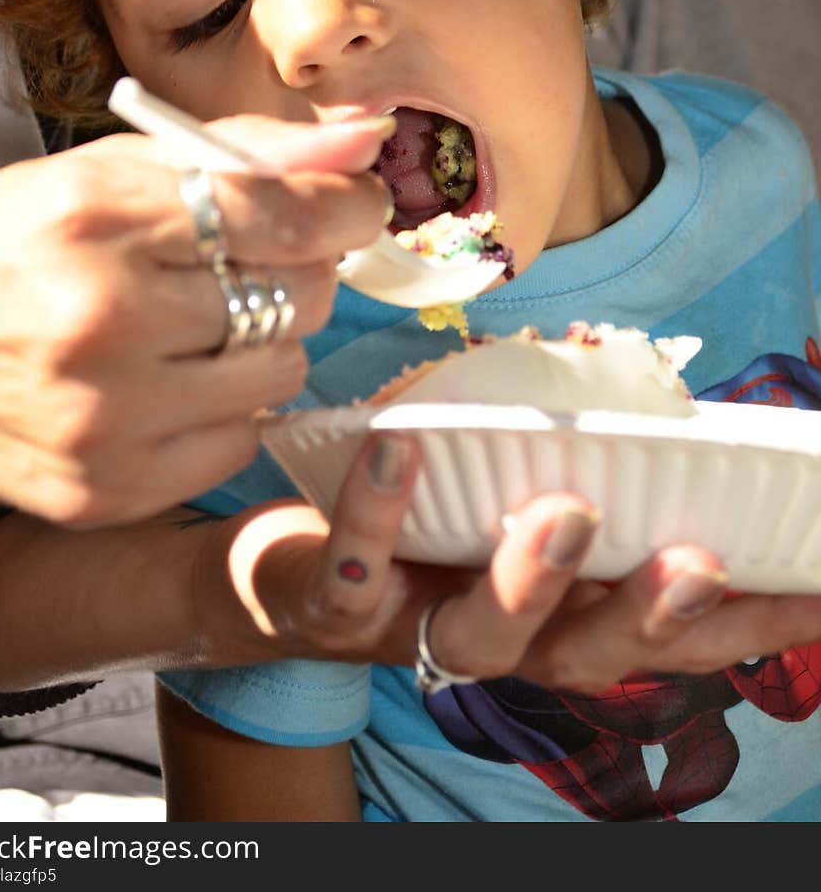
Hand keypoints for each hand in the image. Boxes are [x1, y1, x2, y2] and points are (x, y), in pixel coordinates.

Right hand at [0, 115, 390, 525]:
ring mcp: (103, 417)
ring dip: (269, 339)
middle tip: (257, 261)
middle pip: (299, 296)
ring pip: (281, 373)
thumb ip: (238, 152)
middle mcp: (102, 319)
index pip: (281, 214)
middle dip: (303, 269)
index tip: (358, 204)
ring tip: (205, 323)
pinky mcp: (104, 489)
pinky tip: (174, 382)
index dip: (347, 206)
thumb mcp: (104, 171)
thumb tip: (359, 146)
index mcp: (97, 217)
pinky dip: (228, 408)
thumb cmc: (5, 245)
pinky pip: (238, 443)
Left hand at [205, 434, 820, 688]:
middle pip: (589, 652)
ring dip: (529, 577)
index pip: (668, 638)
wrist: (285, 573)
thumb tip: (666, 401)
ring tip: (562, 510)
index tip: (817, 588)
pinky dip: (378, 508)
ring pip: (482, 634)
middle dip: (648, 614)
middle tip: (699, 562)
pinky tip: (397, 445)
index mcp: (563, 617)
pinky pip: (357, 566)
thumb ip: (589, 472)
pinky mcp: (338, 607)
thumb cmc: (428, 523)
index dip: (747, 625)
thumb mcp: (519, 495)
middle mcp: (505, 640)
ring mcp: (417, 629)